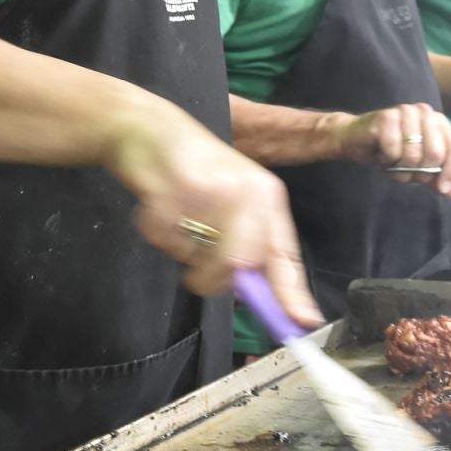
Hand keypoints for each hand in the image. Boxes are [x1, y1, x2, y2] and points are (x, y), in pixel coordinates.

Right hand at [105, 107, 320, 328]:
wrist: (149, 128)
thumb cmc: (192, 172)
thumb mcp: (232, 200)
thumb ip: (246, 245)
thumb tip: (255, 297)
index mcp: (267, 198)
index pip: (284, 255)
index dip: (291, 293)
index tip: (301, 322)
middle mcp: (248, 192)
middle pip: (240, 264)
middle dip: (212, 278)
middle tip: (197, 268)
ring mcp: (214, 189)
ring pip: (201, 259)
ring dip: (182, 254)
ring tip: (179, 224)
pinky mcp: (177, 188)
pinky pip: (166, 240)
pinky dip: (157, 233)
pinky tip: (160, 207)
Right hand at [331, 104, 450, 198]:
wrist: (354, 141)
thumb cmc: (389, 153)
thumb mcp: (417, 169)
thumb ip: (438, 179)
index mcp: (439, 123)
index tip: (443, 187)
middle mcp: (425, 113)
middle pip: (436, 154)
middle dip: (420, 171)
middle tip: (406, 169)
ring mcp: (406, 112)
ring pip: (413, 154)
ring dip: (400, 167)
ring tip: (391, 161)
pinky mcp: (387, 116)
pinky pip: (394, 149)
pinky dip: (386, 159)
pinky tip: (380, 153)